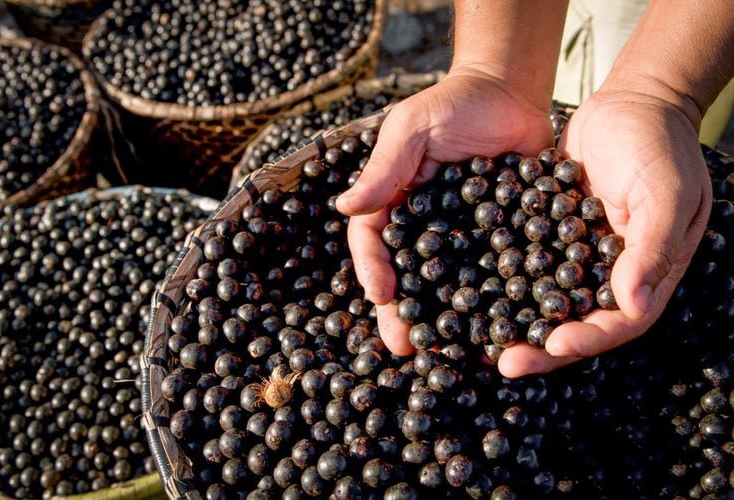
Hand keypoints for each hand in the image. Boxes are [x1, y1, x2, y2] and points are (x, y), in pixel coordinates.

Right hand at [336, 66, 554, 354]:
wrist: (513, 92)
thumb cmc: (455, 102)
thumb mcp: (412, 128)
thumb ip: (385, 168)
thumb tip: (344, 207)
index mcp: (395, 202)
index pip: (374, 240)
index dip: (373, 268)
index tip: (381, 294)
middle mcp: (425, 226)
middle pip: (408, 274)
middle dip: (403, 311)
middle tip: (404, 346)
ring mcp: (464, 236)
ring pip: (448, 284)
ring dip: (444, 319)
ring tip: (446, 352)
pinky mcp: (502, 239)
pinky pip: (493, 273)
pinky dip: (492, 302)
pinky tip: (496, 328)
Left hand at [498, 88, 712, 376]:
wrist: (632, 103)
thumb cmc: (660, 147)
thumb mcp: (666, 194)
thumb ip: (652, 249)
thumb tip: (635, 306)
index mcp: (643, 274)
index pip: (616, 324)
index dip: (584, 340)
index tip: (551, 347)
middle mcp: (606, 273)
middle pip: (572, 321)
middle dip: (538, 345)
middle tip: (502, 362)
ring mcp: (574, 254)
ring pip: (541, 298)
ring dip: (512, 319)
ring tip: (477, 338)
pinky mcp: (546, 232)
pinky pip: (522, 261)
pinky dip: (498, 276)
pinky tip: (466, 287)